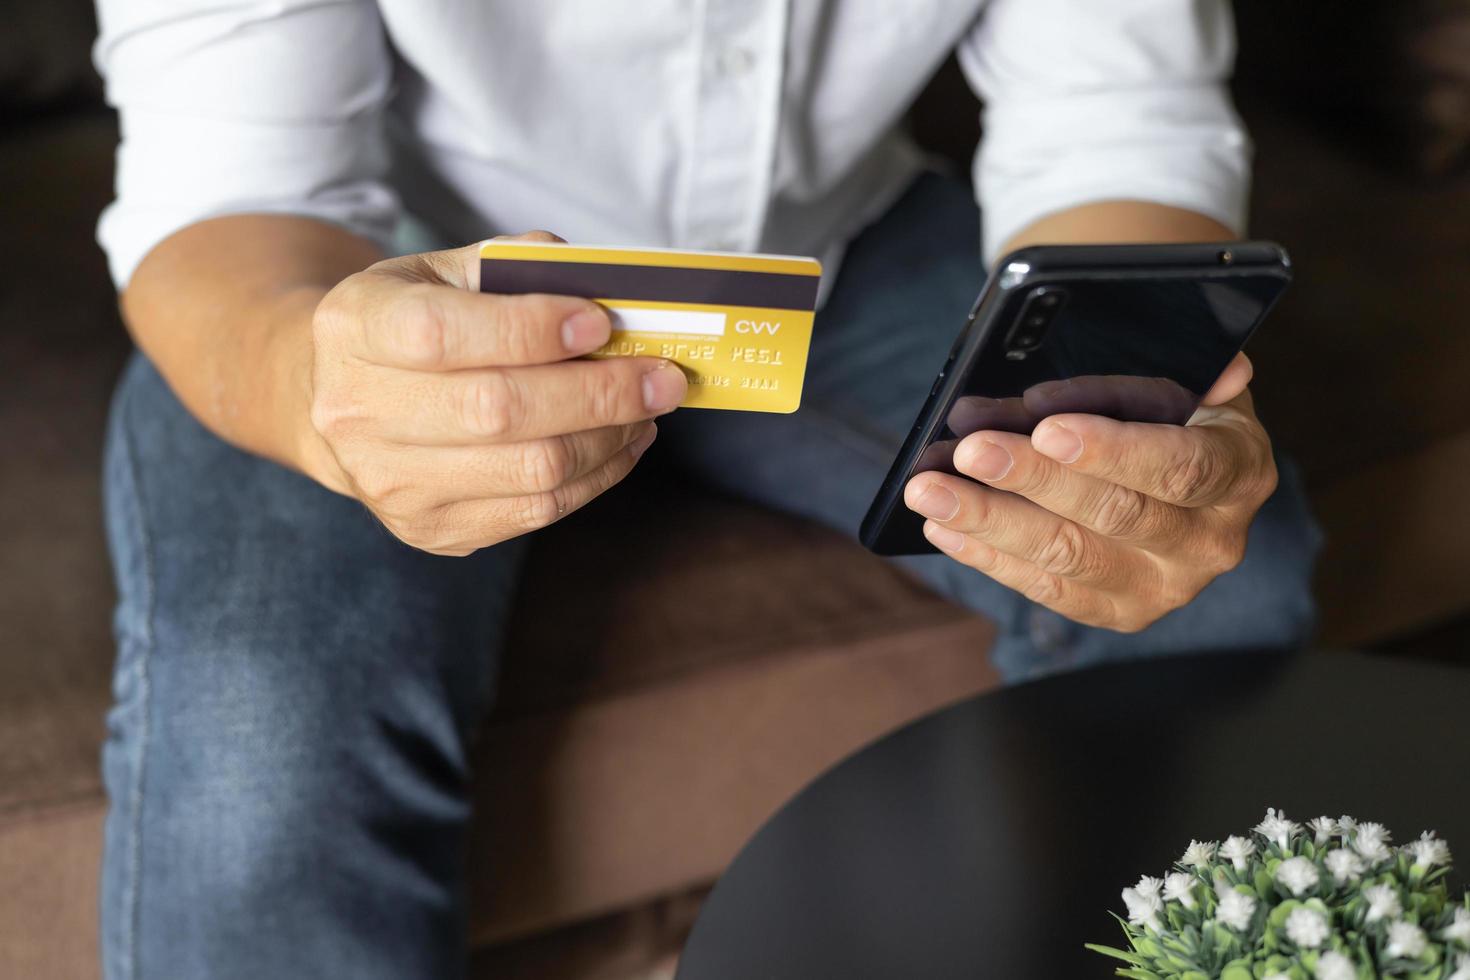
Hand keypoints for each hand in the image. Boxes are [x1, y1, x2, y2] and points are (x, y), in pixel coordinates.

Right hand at [306, 231, 686, 554]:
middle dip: (599, 393)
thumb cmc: (410, 322)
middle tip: (661, 376)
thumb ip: (511, 266)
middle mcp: (357, 412)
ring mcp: (391, 483)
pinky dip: (596, 477)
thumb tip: (599, 284)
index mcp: (356, 327)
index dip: (529, 329)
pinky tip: (622, 442)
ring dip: (609, 438)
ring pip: (530, 470)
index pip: (441, 333)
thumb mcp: (439, 271)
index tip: (601, 321)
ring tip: (648, 407)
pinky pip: (536, 511)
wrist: (338, 399)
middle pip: (497, 412)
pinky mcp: (429, 530)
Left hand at [903, 354, 1275, 631]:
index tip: (1047, 427)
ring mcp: (1167, 586)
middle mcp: (1213, 540)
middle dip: (1031, 478)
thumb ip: (1151, 378)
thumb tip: (1100, 385)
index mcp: (1240, 470)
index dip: (1114, 450)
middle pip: (1114, 514)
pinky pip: (1046, 590)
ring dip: (990, 521)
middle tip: (967, 449)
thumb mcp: (1179, 381)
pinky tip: (943, 527)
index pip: (1181, 467)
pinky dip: (988, 556)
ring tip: (930, 490)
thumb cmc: (1172, 412)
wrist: (1189, 474)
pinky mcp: (1120, 612)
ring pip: (1069, 558)